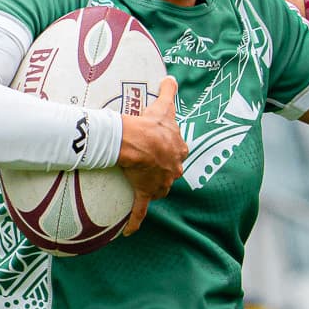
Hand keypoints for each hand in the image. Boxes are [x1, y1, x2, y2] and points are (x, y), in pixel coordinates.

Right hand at [116, 77, 184, 236]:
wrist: (139, 141)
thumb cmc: (152, 124)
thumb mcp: (163, 105)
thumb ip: (169, 90)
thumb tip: (171, 76)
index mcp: (178, 149)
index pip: (179, 150)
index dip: (172, 148)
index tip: (163, 145)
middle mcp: (173, 168)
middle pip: (170, 170)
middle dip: (164, 169)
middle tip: (150, 164)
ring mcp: (160, 182)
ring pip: (159, 187)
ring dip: (152, 187)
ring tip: (140, 183)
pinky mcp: (145, 192)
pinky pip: (140, 209)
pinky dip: (135, 221)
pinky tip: (129, 232)